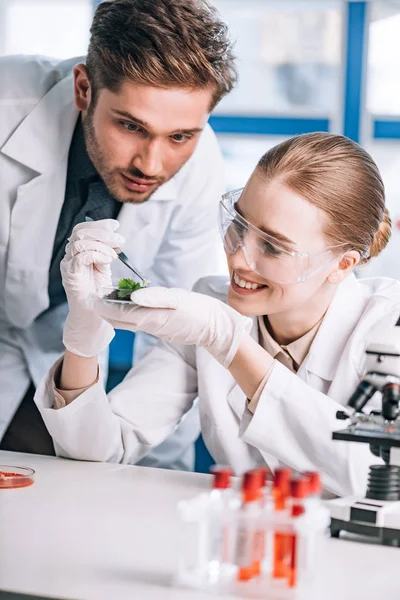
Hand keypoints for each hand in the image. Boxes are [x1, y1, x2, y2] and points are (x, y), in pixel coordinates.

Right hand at [61, 219, 124, 356]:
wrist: (92, 316)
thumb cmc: (98, 294)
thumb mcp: (104, 268)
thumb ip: (106, 253)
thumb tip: (115, 239)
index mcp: (78, 252)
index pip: (83, 229)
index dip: (99, 224)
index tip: (116, 225)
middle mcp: (70, 257)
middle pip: (80, 232)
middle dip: (102, 232)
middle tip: (120, 240)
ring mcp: (69, 266)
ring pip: (79, 242)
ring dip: (101, 244)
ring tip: (114, 254)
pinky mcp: (70, 276)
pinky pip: (80, 257)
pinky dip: (96, 254)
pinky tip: (108, 260)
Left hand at [94, 286, 251, 367]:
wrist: (216, 328)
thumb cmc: (199, 312)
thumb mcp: (178, 300)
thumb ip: (155, 297)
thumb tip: (132, 294)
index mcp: (150, 318)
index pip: (118, 314)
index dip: (102, 307)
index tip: (88, 298)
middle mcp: (149, 324)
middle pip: (119, 319)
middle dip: (104, 310)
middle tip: (91, 296)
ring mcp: (154, 326)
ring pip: (128, 319)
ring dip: (115, 310)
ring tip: (104, 296)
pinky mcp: (161, 325)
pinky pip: (139, 319)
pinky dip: (128, 311)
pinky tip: (128, 301)